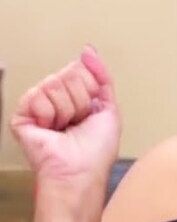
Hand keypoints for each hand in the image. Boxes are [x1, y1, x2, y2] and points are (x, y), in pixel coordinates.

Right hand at [10, 46, 121, 193]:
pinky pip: (37, 96)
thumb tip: (88, 50)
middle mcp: (55, 98)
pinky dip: (50, 114)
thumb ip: (102, 76)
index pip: (80, 69)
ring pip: (54, 84)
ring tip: (66, 127)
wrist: (80, 171)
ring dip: (68, 109)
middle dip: (81, 100)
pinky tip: (51, 129)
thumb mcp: (110, 108)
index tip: (92, 111)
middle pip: (68, 74)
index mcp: (75, 96)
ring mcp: (37, 105)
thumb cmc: (96, 150)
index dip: (91, 90)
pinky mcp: (21, 115)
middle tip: (79, 121)